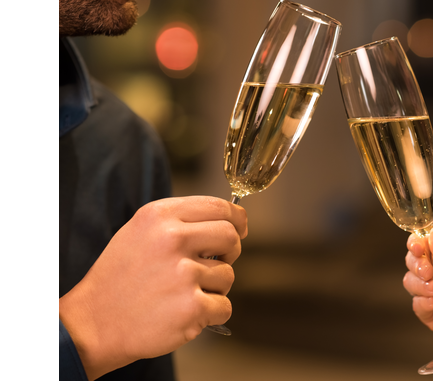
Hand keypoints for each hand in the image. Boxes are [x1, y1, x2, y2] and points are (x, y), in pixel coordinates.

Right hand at [59, 196, 247, 379]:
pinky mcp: (192, 306)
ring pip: (228, 275)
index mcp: (160, 216)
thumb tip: (229, 221)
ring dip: (214, 288)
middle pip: (231, 236)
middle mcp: (172, 239)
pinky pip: (225, 306)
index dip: (236, 219)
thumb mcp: (140, 233)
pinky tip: (185, 313)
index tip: (240, 229)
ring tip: (182, 294)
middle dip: (231, 252)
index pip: (218, 207)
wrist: (92, 324)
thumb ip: (180, 222)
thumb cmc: (120, 279)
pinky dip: (211, 314)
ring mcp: (183, 274)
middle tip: (214, 264)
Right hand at [403, 228, 432, 361]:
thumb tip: (431, 238)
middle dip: (416, 263)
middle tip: (427, 269)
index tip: (417, 247)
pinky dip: (421, 303)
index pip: (429, 239)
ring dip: (417, 283)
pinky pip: (419, 307)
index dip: (419, 241)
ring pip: (412, 282)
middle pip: (416, 259)